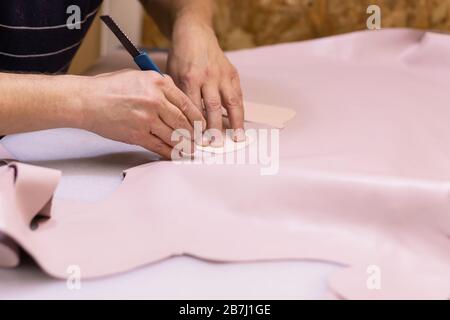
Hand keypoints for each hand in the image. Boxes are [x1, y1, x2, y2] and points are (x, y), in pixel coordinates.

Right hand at [82, 69, 205, 158]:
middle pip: (183, 121)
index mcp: (158, 83)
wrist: (86, 101)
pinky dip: (170, 153)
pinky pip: (159, 146)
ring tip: (191, 150)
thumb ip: (160, 85)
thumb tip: (177, 95)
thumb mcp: (139, 76)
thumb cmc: (110, 87)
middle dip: (193, 134)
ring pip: (174, 136)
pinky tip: (176, 155)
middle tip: (199, 140)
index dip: (197, 117)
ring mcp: (146, 119)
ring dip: (185, 145)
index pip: (186, 103)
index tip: (201, 125)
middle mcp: (155, 100)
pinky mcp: (137, 135)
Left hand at [167, 22, 244, 146]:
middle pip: (213, 108)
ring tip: (237, 138)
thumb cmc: (181, 57)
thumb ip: (180, 96)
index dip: (195, 126)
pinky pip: (238, 95)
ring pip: (231, 102)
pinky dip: (240, 110)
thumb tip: (184, 121)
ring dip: (235, 122)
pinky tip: (240, 123)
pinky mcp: (232, 73)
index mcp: (189, 78)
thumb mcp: (172, 74)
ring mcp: (223, 75)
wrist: (195, 33)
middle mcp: (208, 77)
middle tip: (216, 144)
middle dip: (215, 128)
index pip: (193, 108)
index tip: (196, 141)